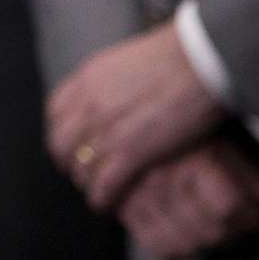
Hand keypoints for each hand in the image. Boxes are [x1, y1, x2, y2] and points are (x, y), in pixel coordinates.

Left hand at [47, 22, 225, 210]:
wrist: (202, 59)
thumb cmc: (179, 56)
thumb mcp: (129, 60)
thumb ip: (112, 81)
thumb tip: (115, 94)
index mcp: (88, 78)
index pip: (56, 112)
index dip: (62, 132)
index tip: (73, 143)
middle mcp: (89, 104)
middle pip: (61, 144)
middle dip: (69, 162)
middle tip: (82, 173)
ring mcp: (106, 129)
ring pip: (80, 168)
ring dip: (87, 183)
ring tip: (98, 191)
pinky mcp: (130, 152)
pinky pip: (103, 185)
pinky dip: (101, 198)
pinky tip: (107, 204)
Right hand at [117, 140, 258, 259]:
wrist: (134, 130)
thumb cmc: (185, 139)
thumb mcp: (222, 147)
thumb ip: (249, 175)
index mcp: (188, 159)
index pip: (227, 207)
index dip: (251, 215)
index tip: (258, 213)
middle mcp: (162, 180)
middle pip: (210, 231)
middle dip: (235, 233)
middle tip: (243, 225)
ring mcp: (140, 199)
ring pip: (187, 245)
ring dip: (210, 245)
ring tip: (219, 232)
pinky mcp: (127, 213)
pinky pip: (160, 249)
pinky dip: (182, 252)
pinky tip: (193, 240)